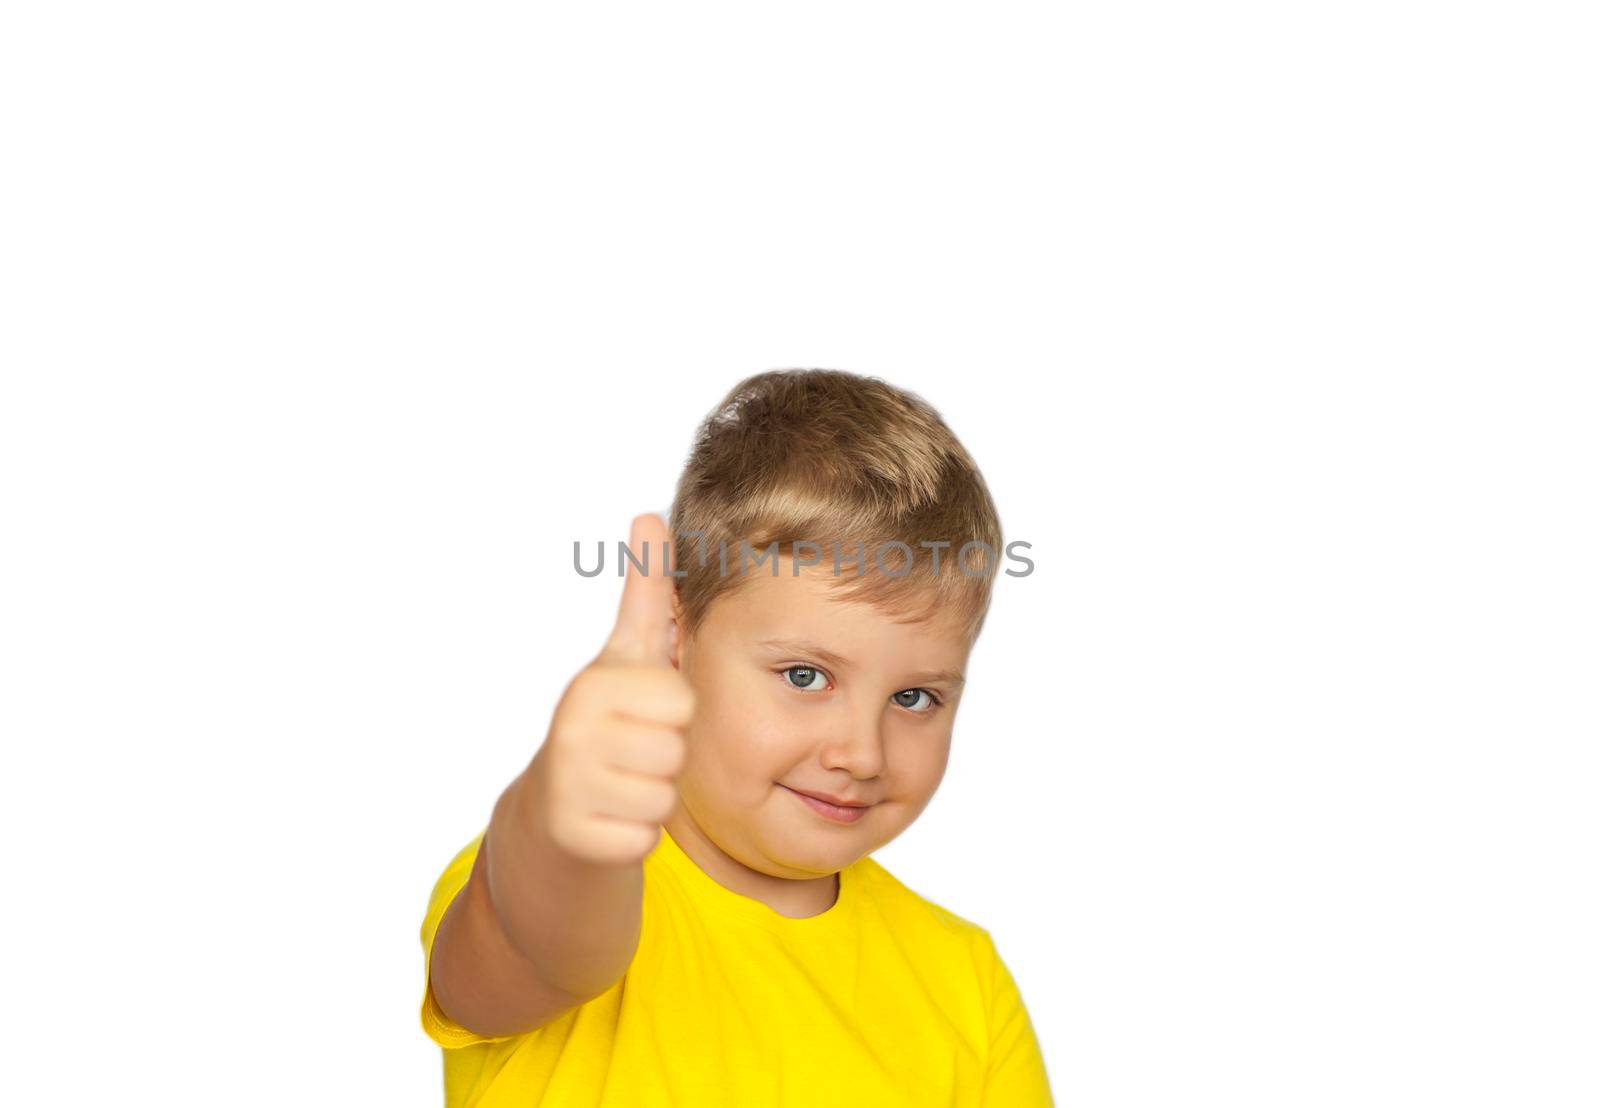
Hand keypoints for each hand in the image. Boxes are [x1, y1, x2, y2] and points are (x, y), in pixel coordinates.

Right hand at [534, 512, 693, 864]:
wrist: (551, 818)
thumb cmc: (603, 727)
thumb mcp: (624, 658)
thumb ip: (644, 593)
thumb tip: (650, 513)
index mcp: (592, 683)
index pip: (678, 698)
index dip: (669, 712)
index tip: (637, 714)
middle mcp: (573, 731)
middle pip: (675, 747)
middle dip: (663, 758)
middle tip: (629, 756)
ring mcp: (571, 787)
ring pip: (663, 796)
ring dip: (650, 798)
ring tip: (618, 786)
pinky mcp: (578, 840)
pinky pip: (645, 838)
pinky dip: (633, 837)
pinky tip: (607, 822)